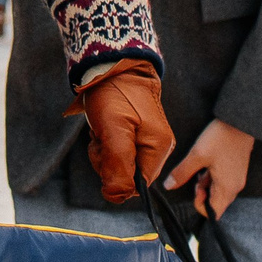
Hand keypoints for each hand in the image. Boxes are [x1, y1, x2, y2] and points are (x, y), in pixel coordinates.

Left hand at [69, 63, 174, 203]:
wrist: (113, 65)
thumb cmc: (114, 93)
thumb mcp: (113, 130)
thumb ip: (117, 165)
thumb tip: (118, 196)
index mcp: (159, 147)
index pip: (138, 185)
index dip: (117, 177)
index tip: (106, 153)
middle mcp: (158, 146)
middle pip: (129, 176)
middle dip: (109, 163)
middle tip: (102, 138)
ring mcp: (149, 140)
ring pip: (121, 166)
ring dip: (104, 153)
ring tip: (103, 130)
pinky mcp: (138, 134)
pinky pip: (120, 153)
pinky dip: (106, 144)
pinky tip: (104, 129)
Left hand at [167, 119, 254, 219]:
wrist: (240, 121)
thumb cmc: (221, 138)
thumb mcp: (197, 155)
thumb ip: (182, 173)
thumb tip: (168, 185)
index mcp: (227, 188)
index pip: (213, 213)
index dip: (199, 204)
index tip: (195, 186)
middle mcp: (235, 187)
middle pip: (215, 203)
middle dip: (202, 193)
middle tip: (197, 174)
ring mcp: (237, 179)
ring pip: (218, 192)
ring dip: (206, 184)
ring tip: (203, 165)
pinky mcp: (237, 171)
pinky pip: (223, 182)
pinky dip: (213, 177)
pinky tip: (209, 162)